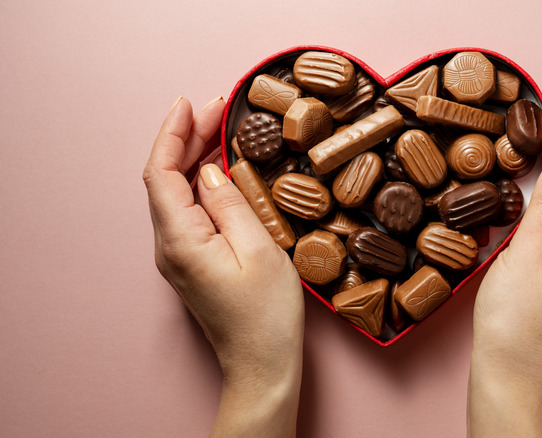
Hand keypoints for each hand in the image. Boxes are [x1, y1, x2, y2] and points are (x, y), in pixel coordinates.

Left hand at [143, 97, 303, 436]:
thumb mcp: (259, 250)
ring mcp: (178, 256)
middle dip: (188, 138)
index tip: (192, 104)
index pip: (162, 173)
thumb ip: (229, 203)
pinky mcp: (192, 262)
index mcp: (180, 240)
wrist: (262, 365)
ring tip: (223, 129)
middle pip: (166, 179)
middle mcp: (169, 247)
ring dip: (195, 157)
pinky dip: (202, 181)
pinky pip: (189, 211)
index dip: (173, 134)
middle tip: (220, 108)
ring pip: (176, 193)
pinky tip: (223, 169)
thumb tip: (209, 170)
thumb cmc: (267, 316)